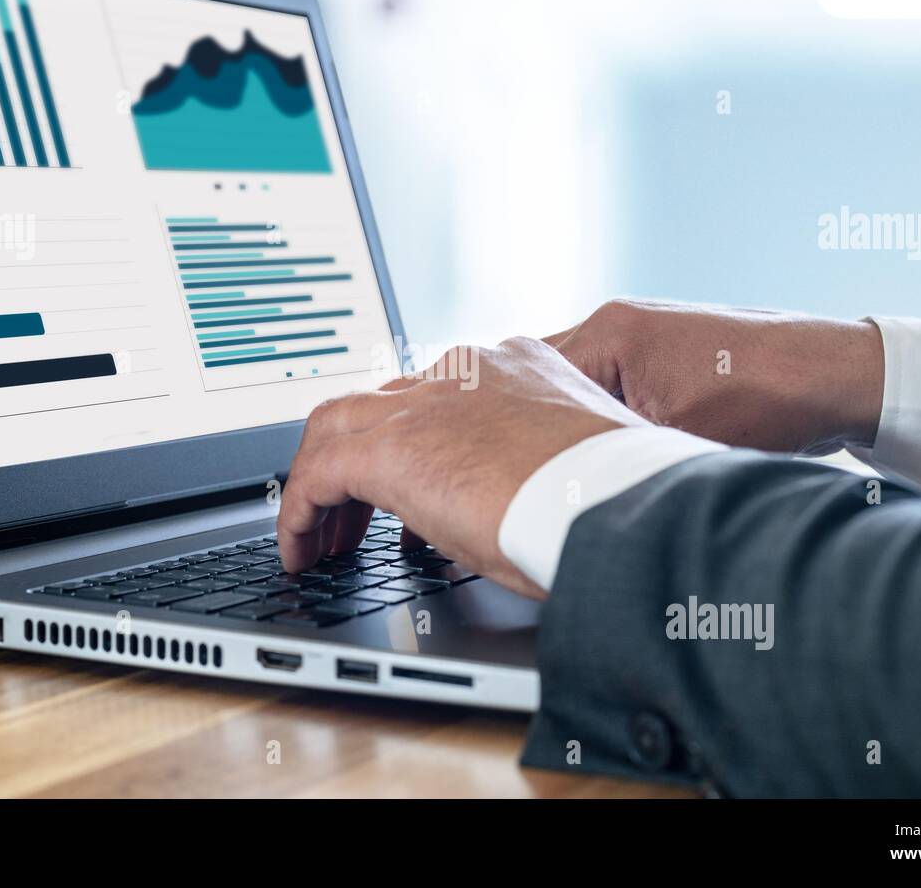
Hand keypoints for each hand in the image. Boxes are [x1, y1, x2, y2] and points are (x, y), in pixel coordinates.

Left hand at [276, 337, 643, 598]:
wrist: (619, 505)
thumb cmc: (615, 498)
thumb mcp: (565, 467)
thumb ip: (524, 467)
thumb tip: (496, 507)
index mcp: (513, 369)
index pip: (433, 395)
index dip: (407, 442)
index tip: (403, 490)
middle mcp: (464, 370)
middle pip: (378, 403)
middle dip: (354, 459)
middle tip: (349, 517)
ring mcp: (424, 400)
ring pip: (336, 426)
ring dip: (320, 485)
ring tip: (317, 540)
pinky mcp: (390, 446)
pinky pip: (317, 473)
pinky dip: (301, 513)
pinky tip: (303, 551)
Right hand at [545, 299, 884, 454]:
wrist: (834, 376)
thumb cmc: (762, 400)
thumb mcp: (671, 438)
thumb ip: (607, 451)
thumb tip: (565, 487)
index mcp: (608, 332)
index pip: (526, 381)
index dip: (518, 431)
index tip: (515, 474)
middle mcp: (618, 323)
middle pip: (547, 381)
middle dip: (544, 428)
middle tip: (542, 475)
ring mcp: (643, 335)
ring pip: (581, 389)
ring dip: (580, 426)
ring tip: (582, 468)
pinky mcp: (666, 355)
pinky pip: (614, 388)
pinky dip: (610, 419)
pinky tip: (620, 454)